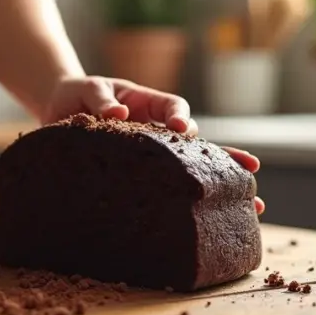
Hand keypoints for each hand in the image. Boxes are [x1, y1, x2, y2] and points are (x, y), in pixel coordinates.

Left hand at [43, 77, 264, 214]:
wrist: (63, 109)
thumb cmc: (79, 95)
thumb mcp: (88, 90)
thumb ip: (100, 100)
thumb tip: (117, 113)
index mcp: (148, 103)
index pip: (172, 106)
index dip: (180, 116)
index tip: (181, 128)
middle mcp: (158, 130)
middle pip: (197, 143)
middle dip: (225, 156)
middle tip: (249, 168)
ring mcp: (154, 155)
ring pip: (192, 170)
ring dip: (221, 185)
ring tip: (252, 204)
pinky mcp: (142, 175)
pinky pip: (169, 188)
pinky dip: (190, 204)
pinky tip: (213, 224)